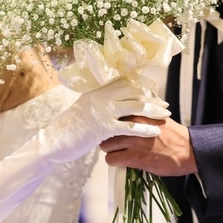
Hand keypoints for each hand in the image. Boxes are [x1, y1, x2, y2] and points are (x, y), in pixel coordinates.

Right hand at [39, 79, 170, 164]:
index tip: (155, 94)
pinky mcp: (104, 127)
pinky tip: (155, 132)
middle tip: (165, 105)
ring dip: (154, 111)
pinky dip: (145, 129)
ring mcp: (103, 110)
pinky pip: (131, 127)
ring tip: (166, 116)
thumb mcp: (86, 106)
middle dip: (153, 98)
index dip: (143, 88)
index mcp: (98, 88)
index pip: (126, 83)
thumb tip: (116, 99)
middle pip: (135, 92)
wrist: (56, 140)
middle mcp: (102, 95)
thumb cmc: (71, 126)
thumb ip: (100, 100)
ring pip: (136, 106)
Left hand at [101, 116, 197, 176]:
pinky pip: (111, 159)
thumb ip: (140, 114)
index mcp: (138, 111)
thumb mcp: (155, 116)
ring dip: (110, 149)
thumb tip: (125, 114)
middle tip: (113, 142)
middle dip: (107, 136)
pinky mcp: (134, 156)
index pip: (112, 113)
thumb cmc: (173, 134)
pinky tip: (122, 161)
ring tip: (118, 152)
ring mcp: (132, 140)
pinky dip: (114, 161)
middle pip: (105, 128)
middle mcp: (132, 124)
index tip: (111, 127)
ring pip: (105, 144)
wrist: (188, 150)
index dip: (109, 122)